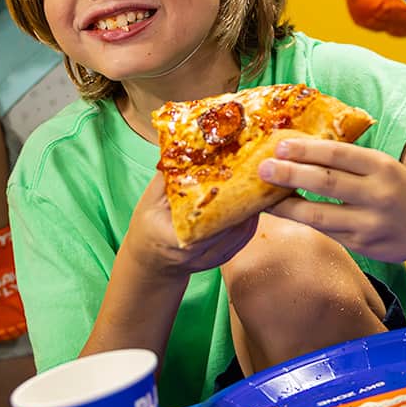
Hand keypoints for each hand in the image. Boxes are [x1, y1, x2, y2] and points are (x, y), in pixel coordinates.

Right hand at [122, 174, 260, 278]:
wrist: (151, 261)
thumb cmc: (147, 227)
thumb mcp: (149, 201)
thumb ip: (167, 177)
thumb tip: (187, 144)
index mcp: (173, 240)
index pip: (204, 222)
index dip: (222, 199)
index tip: (232, 176)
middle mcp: (197, 254)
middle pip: (230, 226)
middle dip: (243, 198)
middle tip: (253, 172)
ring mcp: (214, 259)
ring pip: (243, 231)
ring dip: (252, 206)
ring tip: (258, 181)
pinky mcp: (225, 257)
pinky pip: (245, 236)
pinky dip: (251, 216)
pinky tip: (254, 198)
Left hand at [261, 138, 405, 265]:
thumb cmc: (403, 188)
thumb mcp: (385, 166)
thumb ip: (351, 162)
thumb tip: (301, 151)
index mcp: (382, 166)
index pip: (339, 154)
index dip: (307, 149)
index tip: (280, 144)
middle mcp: (378, 195)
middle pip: (326, 183)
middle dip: (290, 175)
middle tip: (263, 169)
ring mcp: (371, 224)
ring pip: (321, 216)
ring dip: (289, 206)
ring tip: (265, 198)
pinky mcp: (365, 247)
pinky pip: (328, 233)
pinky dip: (305, 223)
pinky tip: (288, 214)